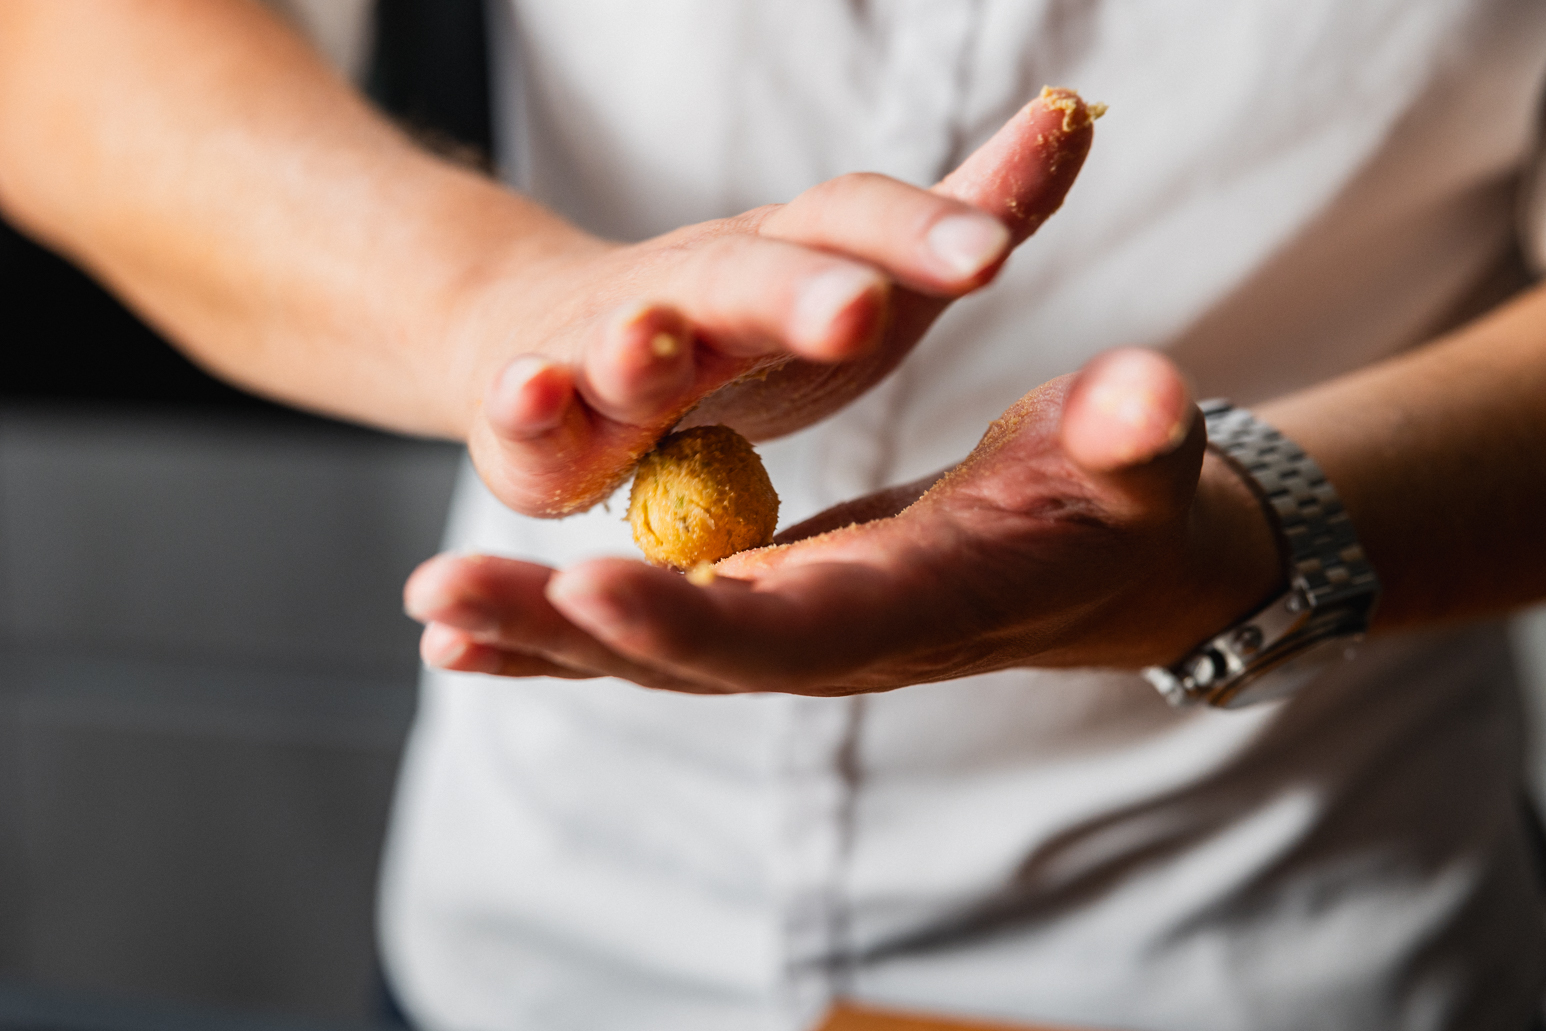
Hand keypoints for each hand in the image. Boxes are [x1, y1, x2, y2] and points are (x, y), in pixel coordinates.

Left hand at [405, 350, 1284, 694]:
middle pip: (690, 651)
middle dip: (568, 630)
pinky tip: (468, 637)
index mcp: (920, 599)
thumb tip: (1146, 402)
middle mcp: (841, 638)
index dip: (701, 618)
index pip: (799, 626)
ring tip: (427, 607)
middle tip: (443, 595)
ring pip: (652, 648)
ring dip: (537, 633)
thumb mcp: (1135, 454)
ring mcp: (796, 632)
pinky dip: (561, 640)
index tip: (593, 588)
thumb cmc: (1116, 495)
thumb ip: (1134, 433)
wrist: (1098, 559)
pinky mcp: (769, 611)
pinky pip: (657, 633)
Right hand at [453, 89, 1098, 515]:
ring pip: (627, 335)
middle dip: (798, 292)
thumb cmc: (740, 327)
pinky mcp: (537, 416)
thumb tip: (1075, 114)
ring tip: (657, 342)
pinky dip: (523, 400)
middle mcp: (700, 288)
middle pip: (748, 277)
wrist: (555, 344)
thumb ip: (960, 221)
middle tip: (859, 310)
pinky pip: (525, 410)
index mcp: (791, 258)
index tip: (989, 254)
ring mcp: (608, 344)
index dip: (916, 235)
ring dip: (641, 336)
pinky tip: (530, 392)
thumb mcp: (863, 278)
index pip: (854, 226)